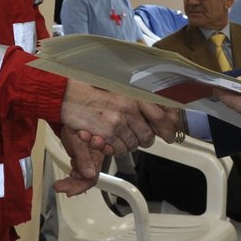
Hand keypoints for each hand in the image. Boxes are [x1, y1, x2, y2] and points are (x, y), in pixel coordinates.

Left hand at [54, 124, 104, 190]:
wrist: (68, 119)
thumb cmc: (76, 125)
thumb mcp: (78, 142)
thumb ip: (84, 159)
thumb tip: (90, 175)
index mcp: (98, 154)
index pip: (92, 176)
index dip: (82, 186)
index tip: (69, 192)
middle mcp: (94, 159)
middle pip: (87, 179)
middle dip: (73, 185)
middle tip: (59, 187)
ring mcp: (88, 161)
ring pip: (81, 178)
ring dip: (70, 183)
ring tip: (58, 185)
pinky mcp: (81, 160)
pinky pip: (77, 173)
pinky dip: (70, 178)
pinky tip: (63, 180)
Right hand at [59, 81, 177, 155]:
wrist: (70, 94)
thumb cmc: (93, 91)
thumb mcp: (121, 90)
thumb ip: (139, 103)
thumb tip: (157, 114)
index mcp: (135, 97)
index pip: (161, 117)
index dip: (168, 129)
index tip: (170, 135)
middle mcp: (130, 110)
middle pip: (147, 136)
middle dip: (144, 140)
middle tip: (136, 138)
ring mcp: (119, 123)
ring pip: (133, 145)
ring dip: (127, 145)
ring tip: (116, 136)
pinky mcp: (107, 134)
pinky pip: (118, 150)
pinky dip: (115, 149)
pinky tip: (108, 140)